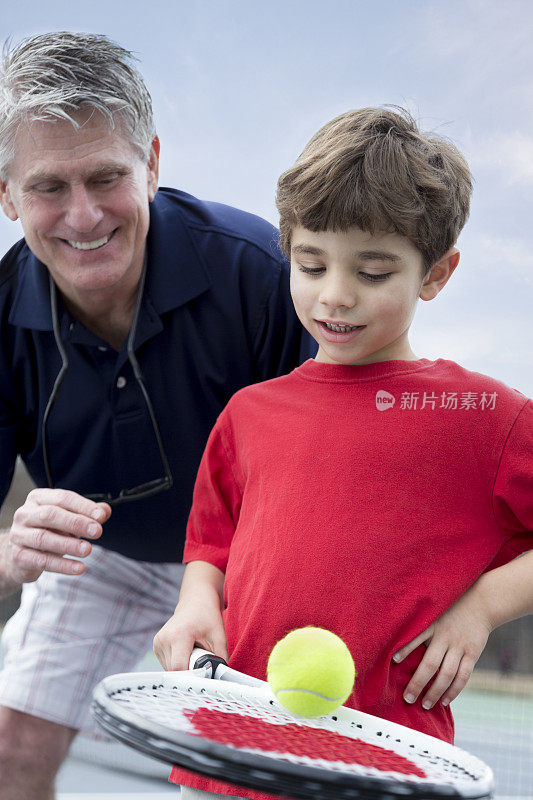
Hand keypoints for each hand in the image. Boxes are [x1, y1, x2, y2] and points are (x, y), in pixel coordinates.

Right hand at [5, 488, 110, 582]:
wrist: (21, 554)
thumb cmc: (48, 531)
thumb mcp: (68, 520)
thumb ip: (86, 514)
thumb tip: (105, 510)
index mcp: (38, 498)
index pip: (62, 498)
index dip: (83, 506)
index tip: (101, 516)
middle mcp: (25, 514)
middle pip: (50, 515)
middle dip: (76, 523)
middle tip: (97, 531)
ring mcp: (19, 535)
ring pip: (44, 539)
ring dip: (69, 545)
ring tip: (88, 550)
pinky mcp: (18, 556)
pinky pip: (41, 561)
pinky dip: (62, 565)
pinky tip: (78, 567)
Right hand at [153, 598, 227, 671]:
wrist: (196, 600)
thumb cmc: (208, 615)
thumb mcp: (219, 636)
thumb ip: (220, 658)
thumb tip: (220, 678)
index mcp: (179, 634)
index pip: (179, 667)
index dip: (192, 676)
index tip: (203, 677)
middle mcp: (164, 638)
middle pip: (175, 670)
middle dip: (189, 671)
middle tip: (202, 661)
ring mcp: (158, 641)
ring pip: (170, 669)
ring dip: (183, 667)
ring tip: (193, 652)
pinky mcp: (156, 644)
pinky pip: (167, 663)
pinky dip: (177, 662)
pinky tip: (186, 651)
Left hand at [392, 588, 492, 709]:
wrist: (481, 602)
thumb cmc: (450, 608)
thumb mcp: (433, 610)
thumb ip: (420, 625)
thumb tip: (399, 642)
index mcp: (432, 624)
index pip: (416, 638)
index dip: (405, 650)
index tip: (394, 662)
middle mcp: (445, 636)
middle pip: (429, 664)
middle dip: (417, 683)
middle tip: (407, 698)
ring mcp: (459, 646)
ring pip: (446, 674)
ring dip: (435, 692)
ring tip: (425, 704)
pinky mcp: (472, 653)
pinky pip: (463, 676)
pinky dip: (454, 690)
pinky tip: (444, 700)